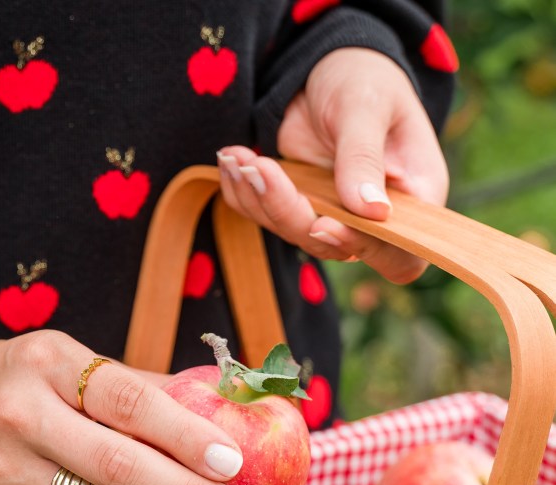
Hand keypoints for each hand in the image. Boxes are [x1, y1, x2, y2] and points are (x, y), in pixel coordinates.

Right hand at [0, 330, 252, 484]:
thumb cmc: (15, 381)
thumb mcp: (62, 359)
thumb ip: (132, 386)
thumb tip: (215, 405)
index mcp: (48, 365)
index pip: (127, 403)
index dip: (183, 435)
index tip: (232, 462)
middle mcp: (24, 419)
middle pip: (118, 467)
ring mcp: (10, 474)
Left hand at [216, 47, 448, 283]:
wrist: (327, 69)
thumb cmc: (363, 79)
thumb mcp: (366, 106)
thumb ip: (364, 157)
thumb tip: (372, 212)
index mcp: (413, 198)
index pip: (400, 254)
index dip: (364, 248)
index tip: (323, 223)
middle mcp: (375, 219)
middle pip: (333, 247)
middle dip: (289, 211)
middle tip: (258, 168)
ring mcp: (335, 217)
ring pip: (294, 234)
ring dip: (259, 199)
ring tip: (237, 157)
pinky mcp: (299, 209)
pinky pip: (267, 218)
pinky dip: (244, 193)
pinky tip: (233, 159)